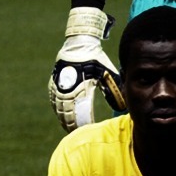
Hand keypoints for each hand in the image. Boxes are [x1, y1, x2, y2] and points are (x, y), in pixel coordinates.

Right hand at [50, 7, 123, 132]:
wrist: (79, 44)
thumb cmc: (96, 59)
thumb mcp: (108, 73)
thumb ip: (114, 90)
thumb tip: (121, 107)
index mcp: (80, 87)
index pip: (80, 112)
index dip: (83, 122)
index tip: (88, 129)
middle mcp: (66, 88)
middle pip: (67, 113)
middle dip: (72, 124)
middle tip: (78, 132)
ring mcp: (57, 86)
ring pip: (59, 108)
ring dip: (64, 118)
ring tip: (70, 127)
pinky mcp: (53, 83)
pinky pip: (54, 101)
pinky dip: (58, 110)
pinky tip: (63, 115)